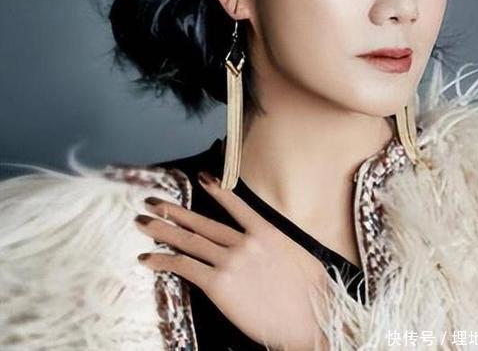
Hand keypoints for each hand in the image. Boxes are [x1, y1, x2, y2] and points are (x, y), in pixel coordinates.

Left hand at [134, 170, 330, 350]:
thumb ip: (276, 245)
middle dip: (174, 212)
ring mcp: (230, 262)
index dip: (216, 189)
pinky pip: (185, 267)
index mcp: (266, 231)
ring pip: (189, 241)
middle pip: (202, 223)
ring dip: (163, 230)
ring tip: (143, 222)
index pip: (236, 204)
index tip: (200, 178)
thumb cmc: (312, 294)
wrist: (311, 320)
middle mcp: (245, 241)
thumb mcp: (299, 256)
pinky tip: (148, 258)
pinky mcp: (219, 285)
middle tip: (153, 201)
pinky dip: (163, 260)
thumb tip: (267, 242)